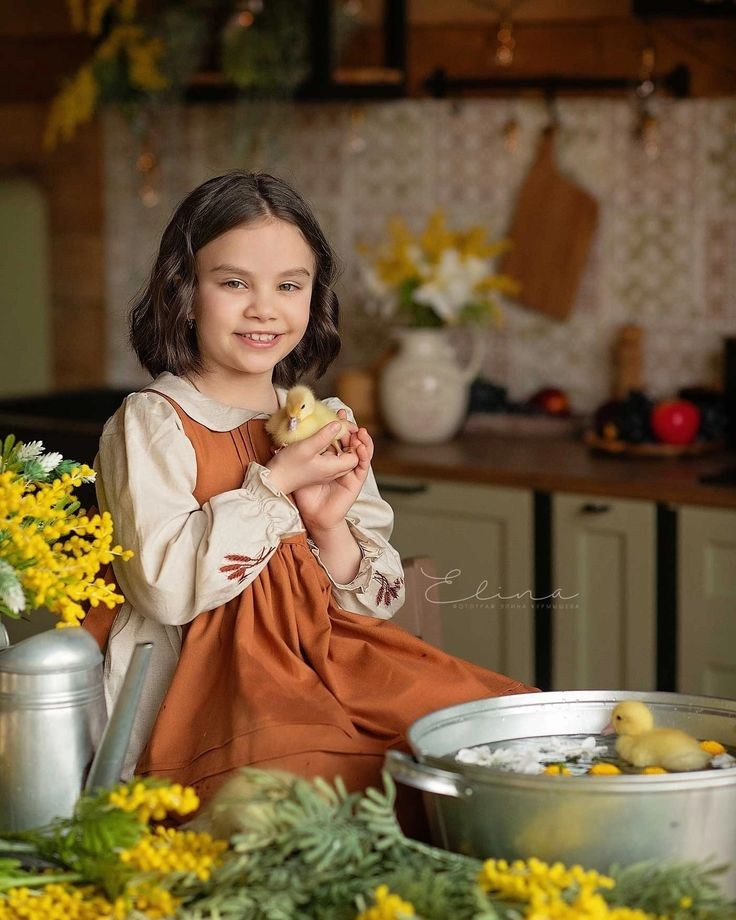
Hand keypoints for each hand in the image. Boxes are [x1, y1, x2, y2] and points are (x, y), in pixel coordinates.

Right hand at [266, 416, 358, 495]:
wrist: (273, 480)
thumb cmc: (288, 465)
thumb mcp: (306, 447)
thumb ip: (323, 436)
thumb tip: (338, 424)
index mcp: (333, 467)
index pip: (355, 457)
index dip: (355, 443)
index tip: (348, 429)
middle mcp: (332, 472)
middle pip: (349, 456)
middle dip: (349, 441)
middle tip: (344, 424)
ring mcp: (324, 472)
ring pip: (339, 456)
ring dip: (340, 442)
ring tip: (335, 426)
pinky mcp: (316, 469)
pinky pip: (330, 457)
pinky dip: (331, 446)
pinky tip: (324, 435)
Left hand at [293, 410, 373, 532]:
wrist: (314, 515)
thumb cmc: (306, 493)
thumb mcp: (300, 469)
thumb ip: (302, 452)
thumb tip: (297, 434)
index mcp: (329, 457)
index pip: (338, 437)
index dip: (339, 424)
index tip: (336, 412)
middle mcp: (341, 462)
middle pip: (351, 441)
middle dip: (351, 428)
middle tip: (346, 416)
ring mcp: (351, 471)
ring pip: (361, 450)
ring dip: (362, 439)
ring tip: (359, 430)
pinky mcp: (356, 480)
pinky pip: (363, 464)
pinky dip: (364, 454)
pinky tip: (360, 446)